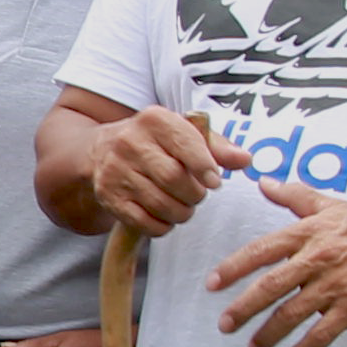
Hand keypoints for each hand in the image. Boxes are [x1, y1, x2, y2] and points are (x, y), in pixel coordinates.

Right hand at [76, 104, 242, 238]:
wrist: (101, 151)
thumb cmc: (155, 142)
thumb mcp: (184, 134)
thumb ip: (217, 147)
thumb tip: (245, 160)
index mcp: (154, 120)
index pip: (186, 144)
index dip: (205, 167)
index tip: (214, 181)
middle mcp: (129, 142)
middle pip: (173, 178)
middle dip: (194, 194)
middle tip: (197, 195)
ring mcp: (115, 171)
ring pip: (160, 204)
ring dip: (181, 213)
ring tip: (184, 207)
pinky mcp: (108, 197)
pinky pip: (144, 222)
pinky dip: (162, 226)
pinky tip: (165, 217)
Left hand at [206, 180, 346, 346]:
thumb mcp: (332, 205)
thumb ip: (294, 195)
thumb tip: (263, 182)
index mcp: (308, 234)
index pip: (262, 250)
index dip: (234, 267)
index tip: (212, 284)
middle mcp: (317, 260)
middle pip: (271, 287)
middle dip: (243, 308)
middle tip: (224, 325)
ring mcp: (335, 286)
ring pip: (292, 315)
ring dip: (268, 335)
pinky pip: (322, 334)